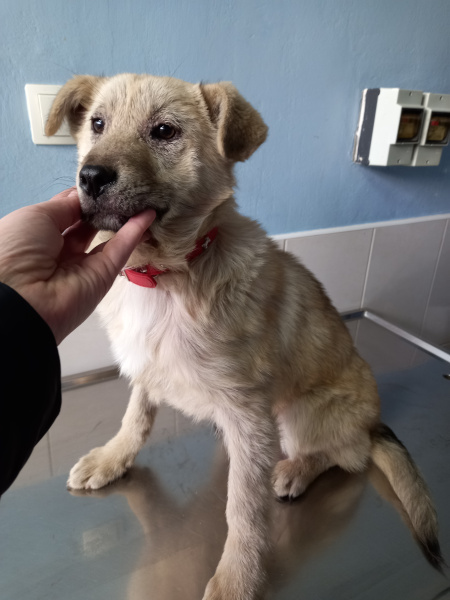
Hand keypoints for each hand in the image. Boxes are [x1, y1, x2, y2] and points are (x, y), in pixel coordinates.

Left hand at [0, 188, 155, 343]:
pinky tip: (148, 214)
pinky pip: (120, 250)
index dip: (82, 197)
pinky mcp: (103, 276)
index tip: (101, 181)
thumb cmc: (18, 248)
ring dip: (122, 218)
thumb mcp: (36, 216)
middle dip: (104, 206)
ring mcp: (83, 265)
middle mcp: (60, 251)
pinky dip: (134, 232)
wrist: (21, 297)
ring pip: (107, 237)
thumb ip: (66, 206)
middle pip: (88, 225)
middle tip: (123, 186)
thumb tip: (86, 198)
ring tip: (140, 196)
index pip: (66, 211)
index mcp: (38, 235)